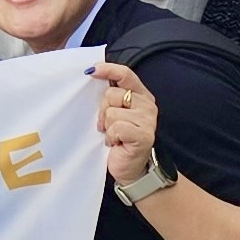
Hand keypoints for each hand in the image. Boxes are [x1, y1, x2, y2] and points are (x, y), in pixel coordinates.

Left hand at [92, 59, 163, 189]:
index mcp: (141, 95)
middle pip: (112, 94)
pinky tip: (117, 143)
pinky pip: (117, 127)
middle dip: (103, 110)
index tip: (91, 71)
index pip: (126, 74)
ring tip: (114, 136)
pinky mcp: (144, 135)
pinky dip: (111, 137)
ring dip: (107, 127)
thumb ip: (111, 96)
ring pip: (112, 112)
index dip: (108, 70)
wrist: (130, 169)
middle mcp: (148, 105)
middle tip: (107, 125)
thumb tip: (92, 74)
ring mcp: (148, 120)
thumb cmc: (120, 139)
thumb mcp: (115, 113)